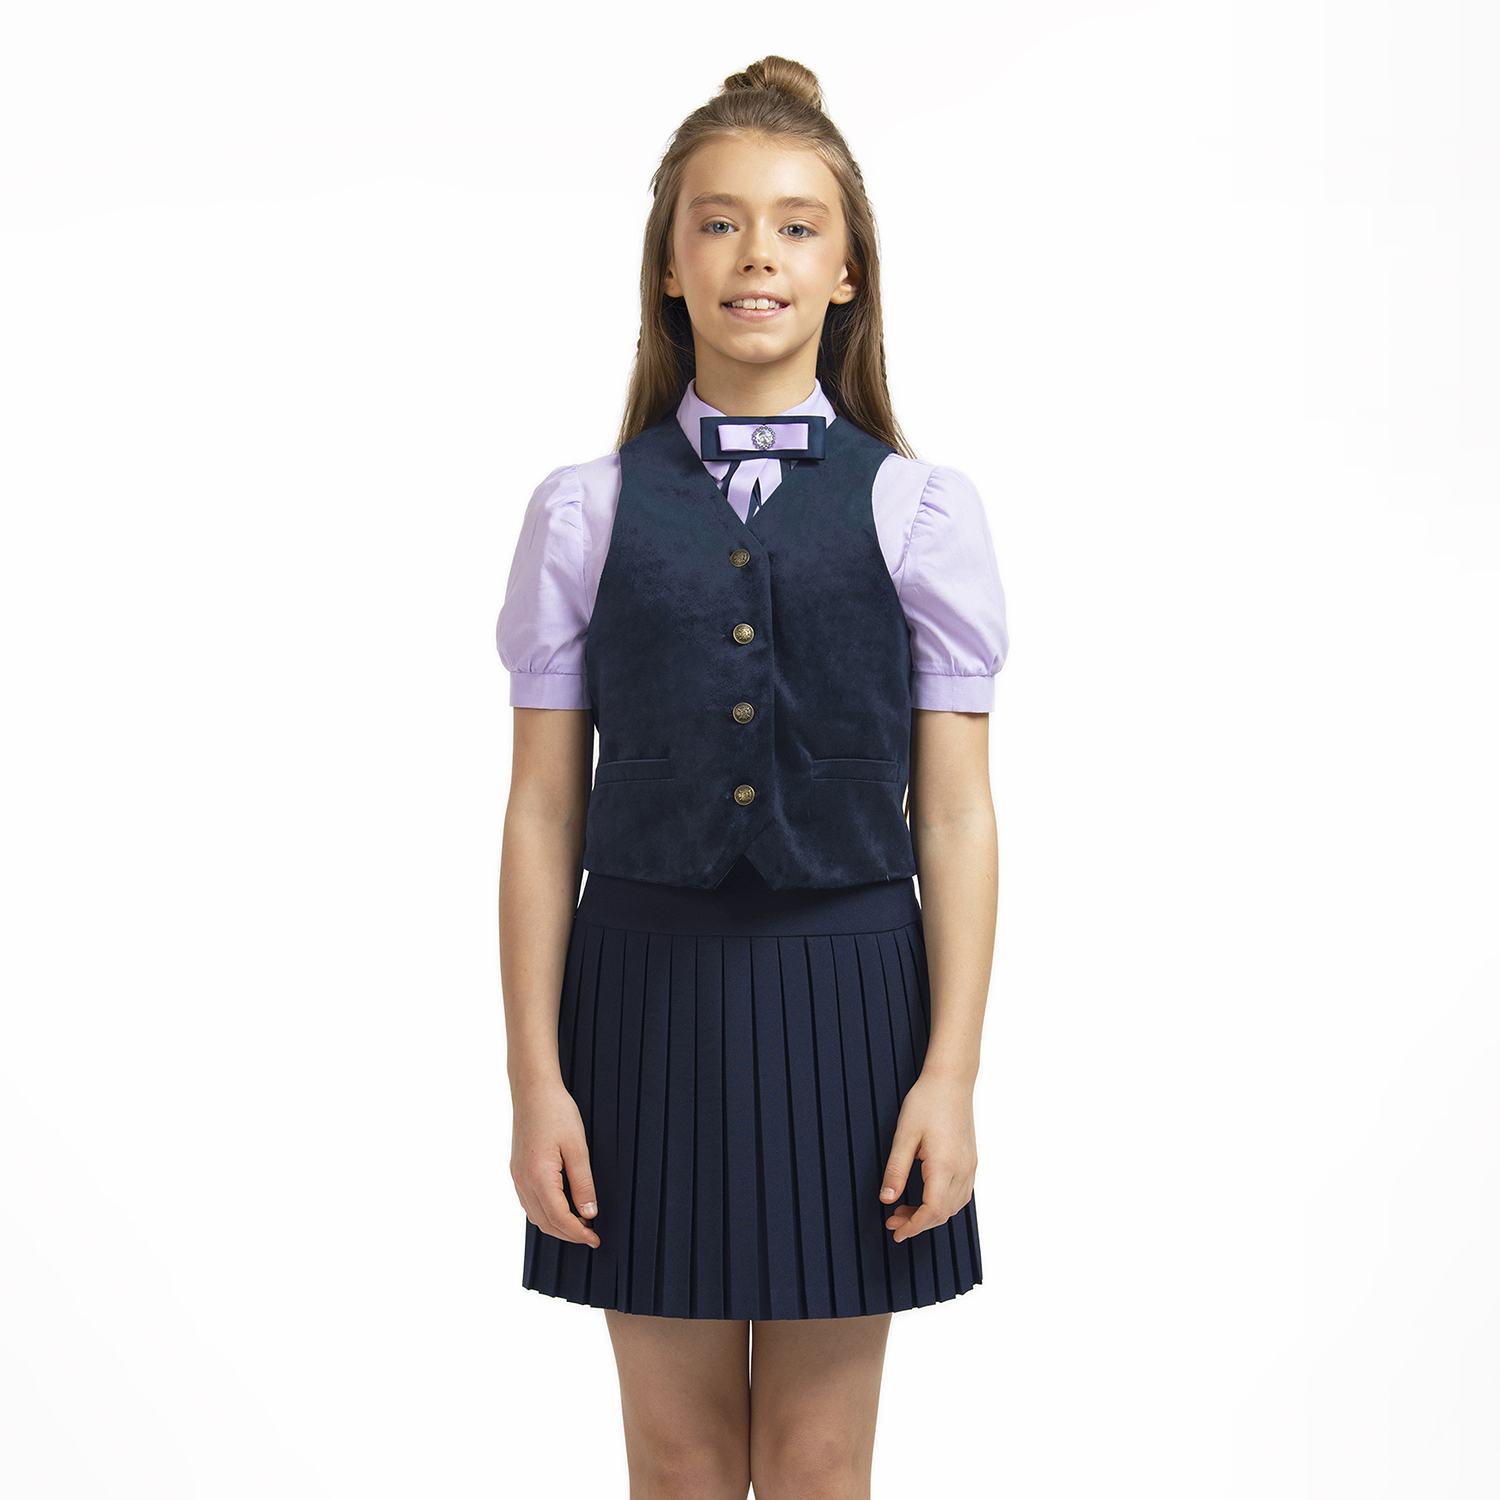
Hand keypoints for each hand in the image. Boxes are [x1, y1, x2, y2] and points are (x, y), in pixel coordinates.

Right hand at [510, 1083, 600, 1248]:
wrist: (533, 1090)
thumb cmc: (557, 1112)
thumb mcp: (578, 1147)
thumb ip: (583, 1183)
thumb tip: (589, 1213)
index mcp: (539, 1176)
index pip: (559, 1218)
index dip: (578, 1233)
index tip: (595, 1239)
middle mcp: (523, 1181)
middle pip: (545, 1222)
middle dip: (568, 1234)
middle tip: (590, 1235)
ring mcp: (517, 1176)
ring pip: (535, 1216)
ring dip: (556, 1225)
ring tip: (579, 1224)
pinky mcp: (517, 1170)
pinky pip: (529, 1202)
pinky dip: (545, 1213)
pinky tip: (560, 1208)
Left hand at [878, 1072, 977, 1243]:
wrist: (951, 1080)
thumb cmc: (926, 1102)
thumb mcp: (904, 1135)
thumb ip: (896, 1170)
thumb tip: (886, 1199)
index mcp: (945, 1165)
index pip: (932, 1211)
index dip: (913, 1226)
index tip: (896, 1232)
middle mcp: (962, 1170)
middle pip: (943, 1213)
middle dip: (918, 1223)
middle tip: (893, 1221)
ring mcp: (970, 1166)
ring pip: (954, 1206)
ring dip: (931, 1215)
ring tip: (905, 1210)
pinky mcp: (971, 1161)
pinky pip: (961, 1194)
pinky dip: (944, 1204)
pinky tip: (928, 1198)